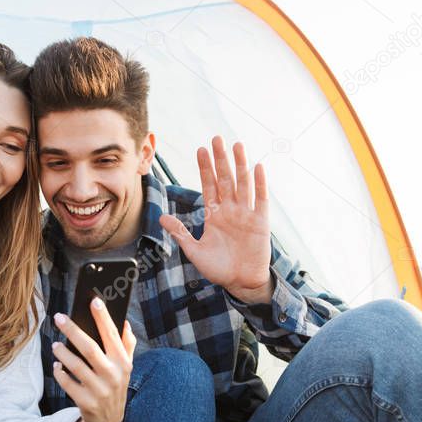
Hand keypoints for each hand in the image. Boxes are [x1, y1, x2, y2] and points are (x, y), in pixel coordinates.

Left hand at [51, 298, 135, 421]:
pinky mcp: (86, 402)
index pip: (112, 335)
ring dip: (62, 352)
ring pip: (75, 365)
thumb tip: (125, 323)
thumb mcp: (126, 367)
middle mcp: (113, 376)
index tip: (94, 300)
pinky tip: (57, 366)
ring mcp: (100, 390)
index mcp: (123, 363)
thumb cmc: (115, 385)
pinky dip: (60, 373)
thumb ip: (127, 345)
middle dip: (73, 330)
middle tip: (59, 317)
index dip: (103, 318)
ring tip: (55, 345)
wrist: (109, 421)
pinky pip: (67, 383)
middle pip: (89, 348)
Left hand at [159, 136, 272, 303]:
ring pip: (242, 184)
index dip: (205, 168)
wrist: (240, 283)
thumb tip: (161, 217)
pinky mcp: (260, 222)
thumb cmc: (218, 269)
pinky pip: (260, 199)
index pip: (208, 186)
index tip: (200, 149)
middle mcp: (230, 210)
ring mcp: (245, 214)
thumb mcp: (194, 251)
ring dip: (240, 165)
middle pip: (225, 179)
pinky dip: (259, 184)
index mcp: (214, 215)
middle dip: (220, 159)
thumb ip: (180, 233)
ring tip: (237, 145)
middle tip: (216, 138)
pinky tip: (257, 167)